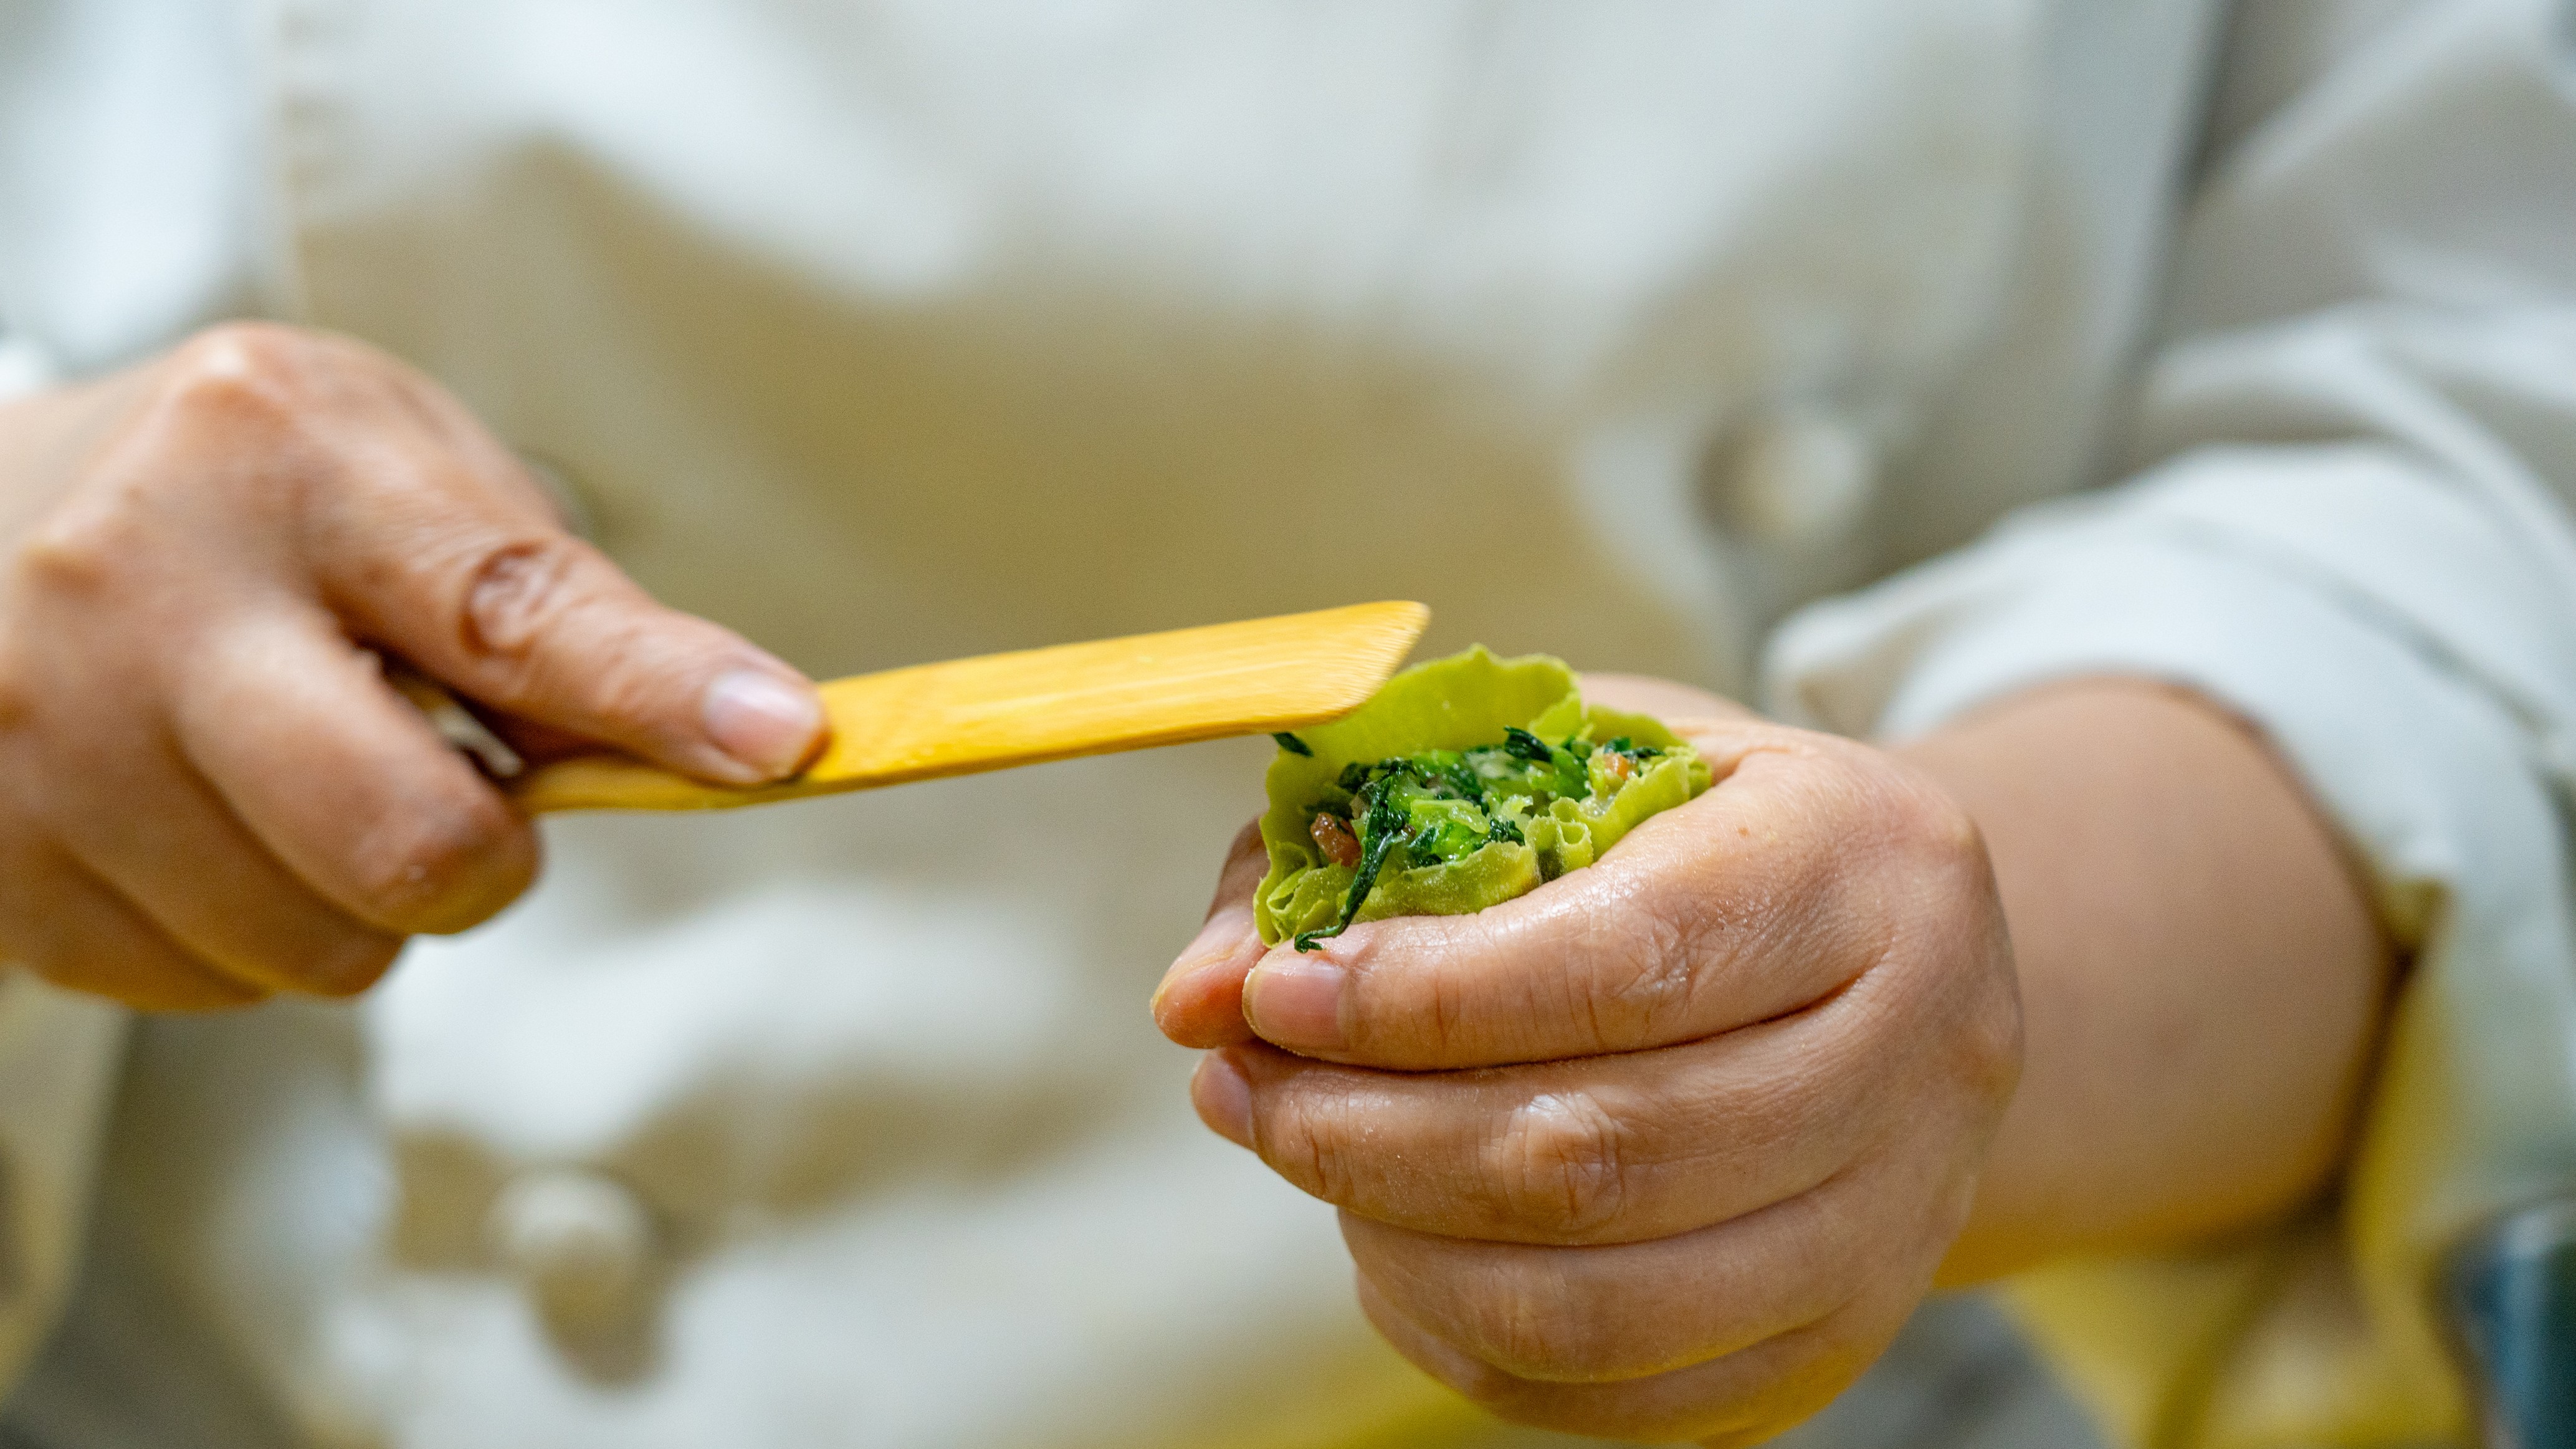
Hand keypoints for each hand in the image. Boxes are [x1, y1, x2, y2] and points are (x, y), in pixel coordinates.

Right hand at [0, 323, 824, 1008]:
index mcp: (280, 456)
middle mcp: (136, 590)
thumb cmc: (240, 495)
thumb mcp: (402, 474)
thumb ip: (557, 605)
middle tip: (468, 798)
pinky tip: (210, 820)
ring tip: (299, 777)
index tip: (780, 742)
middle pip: (405, 841)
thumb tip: (740, 735)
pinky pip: (212, 987)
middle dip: (484, 861)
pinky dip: (253, 931)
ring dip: (361, 901)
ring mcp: (40, 738)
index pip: (509, 614)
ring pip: (317, 947)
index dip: (657, 697)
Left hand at [1152, 685, 2019, 1444]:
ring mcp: (1894, 1224)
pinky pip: (1616, 1398)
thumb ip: (1364, 846)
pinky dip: (1460, 1335)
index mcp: (1862, 860)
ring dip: (1396, 1244)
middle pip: (1605, 1153)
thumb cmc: (1689, 830)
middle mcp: (1917, 1050)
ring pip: (1603, 1306)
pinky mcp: (1836, 1345)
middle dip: (1373, 1135)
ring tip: (1297, 1154)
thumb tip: (1196, 993)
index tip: (1273, 996)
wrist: (1895, 956)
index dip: (1421, 996)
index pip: (1627, 960)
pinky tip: (1388, 1241)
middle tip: (1242, 1089)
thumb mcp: (1554, 764)